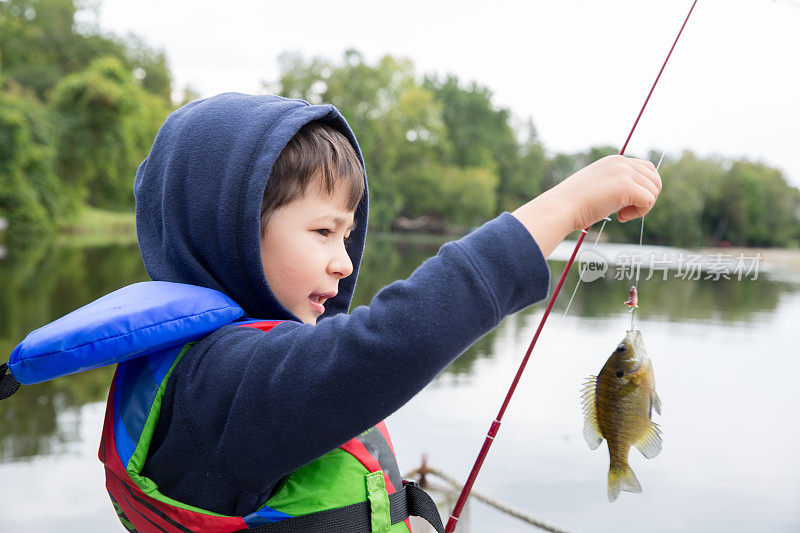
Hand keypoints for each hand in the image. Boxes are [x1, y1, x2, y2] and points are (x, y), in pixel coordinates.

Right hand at [512, 155, 661, 256]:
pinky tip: (619, 217)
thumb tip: (636, 194)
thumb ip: (616, 184)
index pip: (647, 169)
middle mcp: (621, 162)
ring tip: (621, 214)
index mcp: (614, 161)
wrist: (560, 208)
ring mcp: (624, 172)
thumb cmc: (573, 204)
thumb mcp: (597, 186)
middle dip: (646, 198)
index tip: (624, 203)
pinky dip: (638, 213)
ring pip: (654, 191)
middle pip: (655, 179)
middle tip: (626, 210)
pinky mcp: (626, 186)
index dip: (642, 189)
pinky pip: (649, 201)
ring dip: (641, 207)